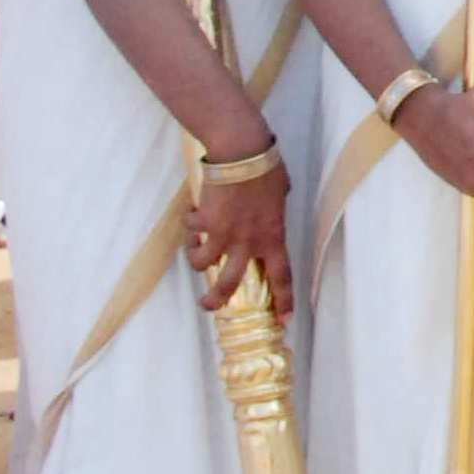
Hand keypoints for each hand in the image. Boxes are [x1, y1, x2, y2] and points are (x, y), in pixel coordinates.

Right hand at [187, 153, 294, 318]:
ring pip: (202, 263)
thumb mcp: (280, 194)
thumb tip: (271, 208)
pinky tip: (194, 213)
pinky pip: (191, 230)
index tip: (283, 320)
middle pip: (231, 283)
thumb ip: (274, 210)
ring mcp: (223, 233)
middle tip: (209, 305)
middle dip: (216, 300)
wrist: (243, 153)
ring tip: (196, 248)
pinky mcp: (203, 222)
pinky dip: (190, 224)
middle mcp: (247, 241)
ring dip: (196, 258)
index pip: (282, 275)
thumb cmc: (267, 168)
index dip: (283, 299)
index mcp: (273, 235)